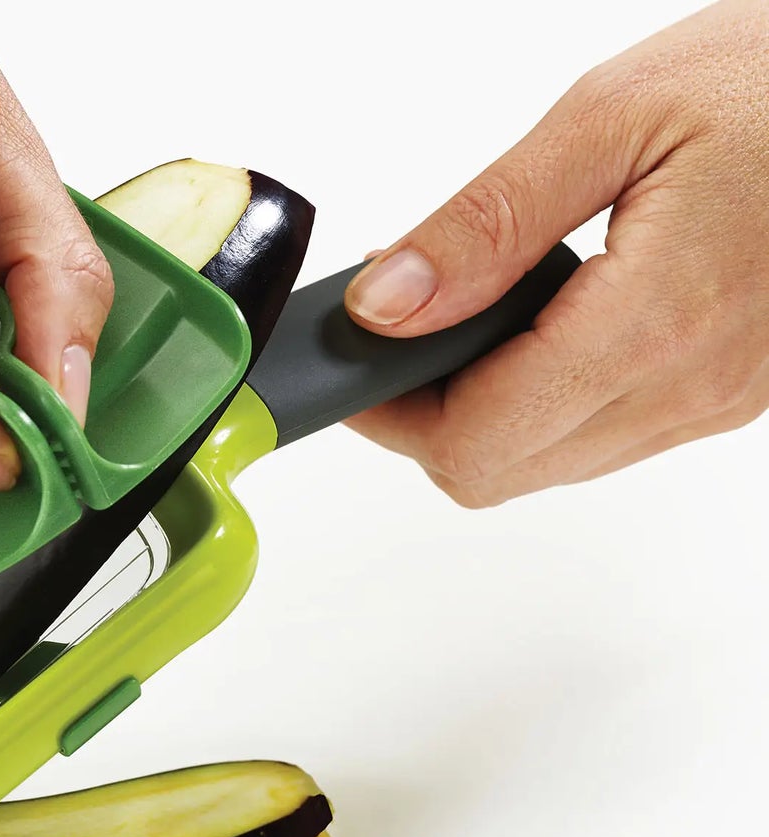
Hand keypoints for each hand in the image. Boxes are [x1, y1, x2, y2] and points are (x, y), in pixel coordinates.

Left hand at [343, 0, 768, 507]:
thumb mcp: (614, 115)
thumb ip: (486, 224)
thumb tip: (388, 304)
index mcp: (655, 326)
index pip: (472, 443)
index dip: (391, 409)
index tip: (356, 350)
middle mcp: (691, 389)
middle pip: (498, 470)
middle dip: (426, 411)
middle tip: (404, 324)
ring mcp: (719, 402)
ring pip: (550, 461)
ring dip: (487, 405)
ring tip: (481, 303)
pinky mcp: (734, 392)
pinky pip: (607, 433)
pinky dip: (550, 394)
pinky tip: (552, 313)